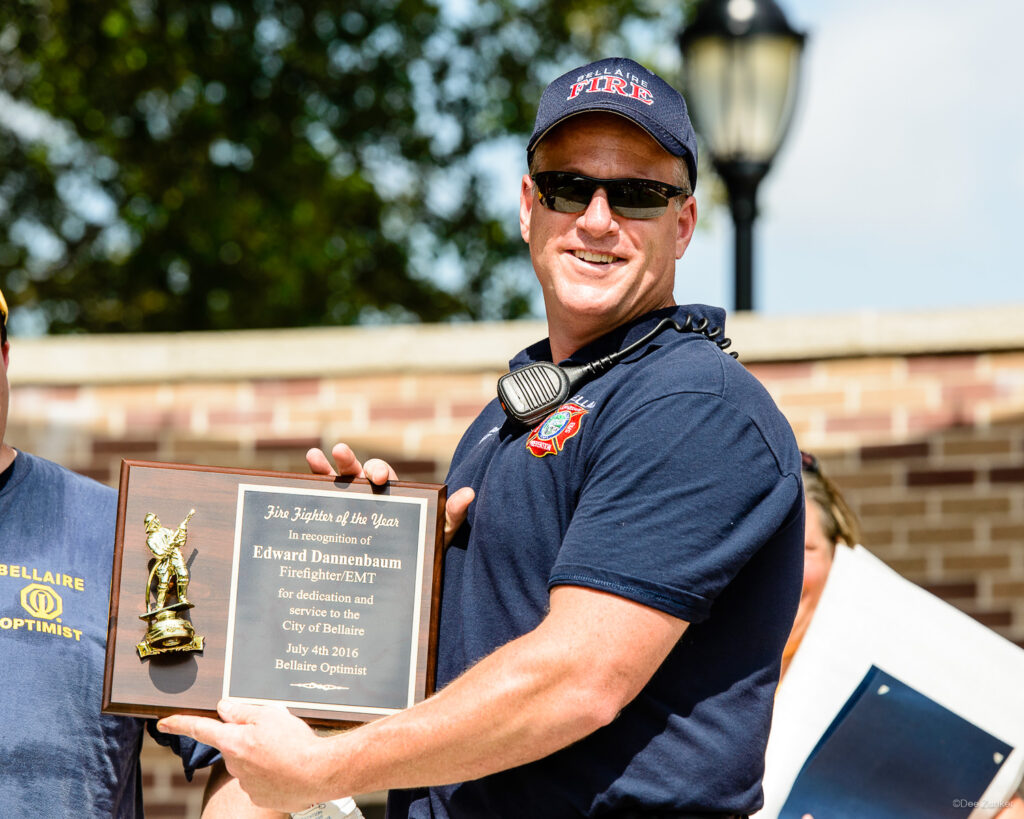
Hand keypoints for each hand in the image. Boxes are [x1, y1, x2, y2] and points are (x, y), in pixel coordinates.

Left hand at [159, 701, 332, 811]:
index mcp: (234, 741)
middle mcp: (235, 765)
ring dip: (263, 757)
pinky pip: (262, 781)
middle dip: (249, 739)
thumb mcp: (270, 714)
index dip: (180, 723)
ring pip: (250, 764)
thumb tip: (225, 708)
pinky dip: (273, 773)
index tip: (164, 722)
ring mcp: (247, 785)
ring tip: (288, 752)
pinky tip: (289, 768)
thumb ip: (243, 711)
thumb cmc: (296, 743)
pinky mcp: (261, 797)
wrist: (320, 773)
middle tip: (276, 734)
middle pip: (235, 746)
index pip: (201, 729)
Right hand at [308, 442, 474, 547]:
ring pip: (337, 481)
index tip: (377, 478)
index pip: (383, 475)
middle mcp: (370, 494)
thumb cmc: (423, 548)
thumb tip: (469, 493)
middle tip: (343, 454)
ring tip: (314, 455)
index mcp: (393, 493)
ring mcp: (352, 505)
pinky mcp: (338, 519)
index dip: (378, 471)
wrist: (404, 577)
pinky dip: (315, 482)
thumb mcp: (440, 532)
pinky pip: (324, 498)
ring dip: (326, 466)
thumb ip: (452, 514)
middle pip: (357, 472)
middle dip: (349, 462)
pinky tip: (304, 471)